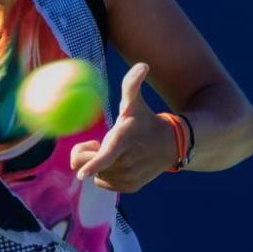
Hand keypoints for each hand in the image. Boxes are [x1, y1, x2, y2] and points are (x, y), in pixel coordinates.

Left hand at [69, 62, 177, 192]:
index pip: (106, 156)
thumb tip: (143, 64)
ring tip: (115, 151)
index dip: (92, 165)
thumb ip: (132, 84)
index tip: (81, 173)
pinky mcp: (131, 187)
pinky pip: (104, 183)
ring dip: (99, 164)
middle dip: (87, 153)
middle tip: (98, 142)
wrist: (171, 144)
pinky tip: (119, 162)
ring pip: (97, 175)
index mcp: (124, 141)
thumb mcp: (136, 103)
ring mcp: (129, 177)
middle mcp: (126, 162)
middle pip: (91, 165)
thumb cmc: (145, 121)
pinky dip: (106, 173)